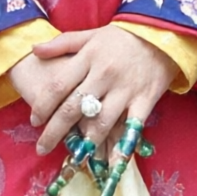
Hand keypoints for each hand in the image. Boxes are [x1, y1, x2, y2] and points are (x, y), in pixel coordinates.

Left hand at [23, 25, 173, 157]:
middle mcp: (104, 75)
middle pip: (74, 108)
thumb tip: (34, 49)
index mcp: (88, 58)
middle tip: (42, 148)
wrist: (162, 33)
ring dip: (86, 142)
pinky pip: (132, 127)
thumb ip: (62, 44)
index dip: (44, 106)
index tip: (34, 120)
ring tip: (73, 157)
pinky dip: (123, 146)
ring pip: (101, 121)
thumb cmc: (122, 37)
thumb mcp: (91, 34)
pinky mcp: (144, 100)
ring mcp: (125, 89)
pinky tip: (112, 163)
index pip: (59, 85)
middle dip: (55, 131)